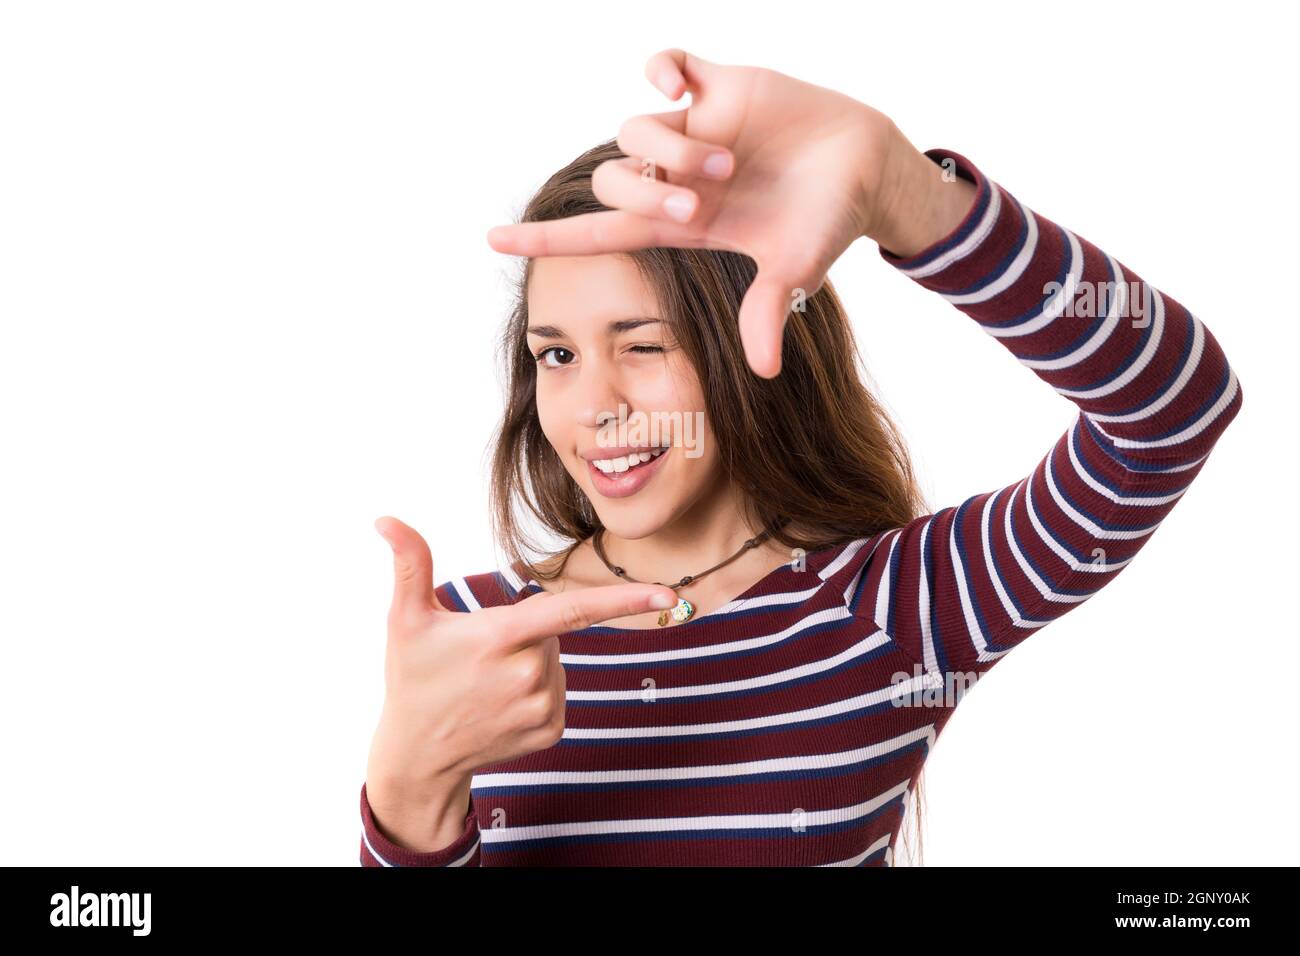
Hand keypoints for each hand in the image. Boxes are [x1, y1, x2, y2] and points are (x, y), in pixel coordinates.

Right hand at [365, 516, 677, 802]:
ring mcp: (542, 706)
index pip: (572, 609)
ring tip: (487, 683)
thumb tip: (386, 519)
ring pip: (557, 661)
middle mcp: (529, 673)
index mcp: (500, 638)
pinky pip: (558, 692)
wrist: (417, 756)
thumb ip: (410, 564)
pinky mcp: (552, 729)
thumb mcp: (404, 620)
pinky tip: (501, 705)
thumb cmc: (412, 680)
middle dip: (526, 632)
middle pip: (553, 631)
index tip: (669, 594)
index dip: (624, 598)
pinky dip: (536, 692)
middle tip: (480, 656)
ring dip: (531, 662)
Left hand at [484, 49, 944, 377]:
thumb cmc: (828, 222)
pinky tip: (681, 84)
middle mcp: (679, 177)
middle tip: (703, 202)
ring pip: (634, 128)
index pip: (600, 232)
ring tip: (728, 163)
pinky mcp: (721, 87)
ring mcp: (697, 130)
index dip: (547, 236)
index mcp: (686, 223)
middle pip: (614, 181)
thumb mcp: (795, 269)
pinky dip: (660, 68)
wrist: (867, 169)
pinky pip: (668, 64)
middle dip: (648, 192)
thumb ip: (768, 313)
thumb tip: (763, 372)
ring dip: (673, 149)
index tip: (492, 239)